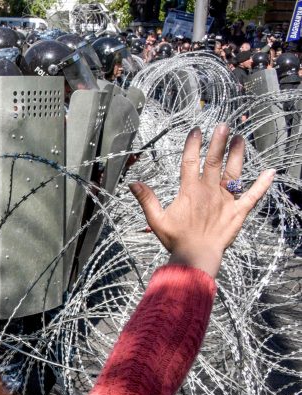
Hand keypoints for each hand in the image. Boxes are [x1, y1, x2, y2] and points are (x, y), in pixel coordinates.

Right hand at [129, 124, 273, 278]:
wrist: (196, 257)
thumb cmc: (176, 240)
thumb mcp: (157, 220)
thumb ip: (147, 199)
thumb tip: (133, 183)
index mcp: (189, 191)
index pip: (190, 162)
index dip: (193, 145)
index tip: (196, 131)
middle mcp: (209, 191)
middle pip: (214, 161)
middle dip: (218, 142)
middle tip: (223, 126)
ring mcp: (225, 200)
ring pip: (233, 173)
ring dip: (237, 155)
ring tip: (240, 139)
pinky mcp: (238, 212)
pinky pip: (252, 196)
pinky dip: (262, 184)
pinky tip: (271, 172)